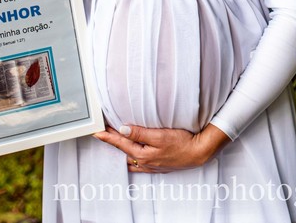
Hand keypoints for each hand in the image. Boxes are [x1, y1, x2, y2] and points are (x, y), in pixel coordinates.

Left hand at [93, 123, 230, 172]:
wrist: (199, 153)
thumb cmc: (182, 143)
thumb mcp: (159, 135)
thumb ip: (140, 133)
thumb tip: (122, 130)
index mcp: (142, 154)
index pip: (121, 142)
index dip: (108, 136)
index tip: (96, 131)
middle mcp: (144, 162)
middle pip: (124, 150)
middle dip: (113, 142)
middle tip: (103, 133)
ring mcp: (152, 165)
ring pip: (131, 158)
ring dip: (122, 150)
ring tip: (115, 142)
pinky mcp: (159, 165)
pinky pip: (140, 164)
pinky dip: (132, 158)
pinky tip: (133, 156)